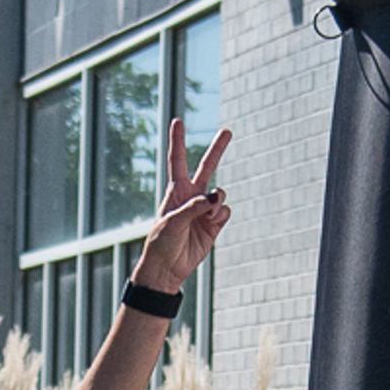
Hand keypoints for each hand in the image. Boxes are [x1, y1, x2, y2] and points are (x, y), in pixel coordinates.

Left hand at [131, 119, 231, 293]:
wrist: (167, 269)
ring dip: (217, 202)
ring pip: (220, 194)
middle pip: (207, 167)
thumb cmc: (162, 243)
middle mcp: (192, 197)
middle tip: (227, 131)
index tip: (178, 120)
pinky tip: (212, 223)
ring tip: (207, 216)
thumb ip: (193, 206)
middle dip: (217, 150)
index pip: (177, 161)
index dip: (178, 141)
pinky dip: (221, 215)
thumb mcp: (173, 222)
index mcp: (176, 191)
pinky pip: (225, 211)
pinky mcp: (214, 225)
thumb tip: (215, 198)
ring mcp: (204, 211)